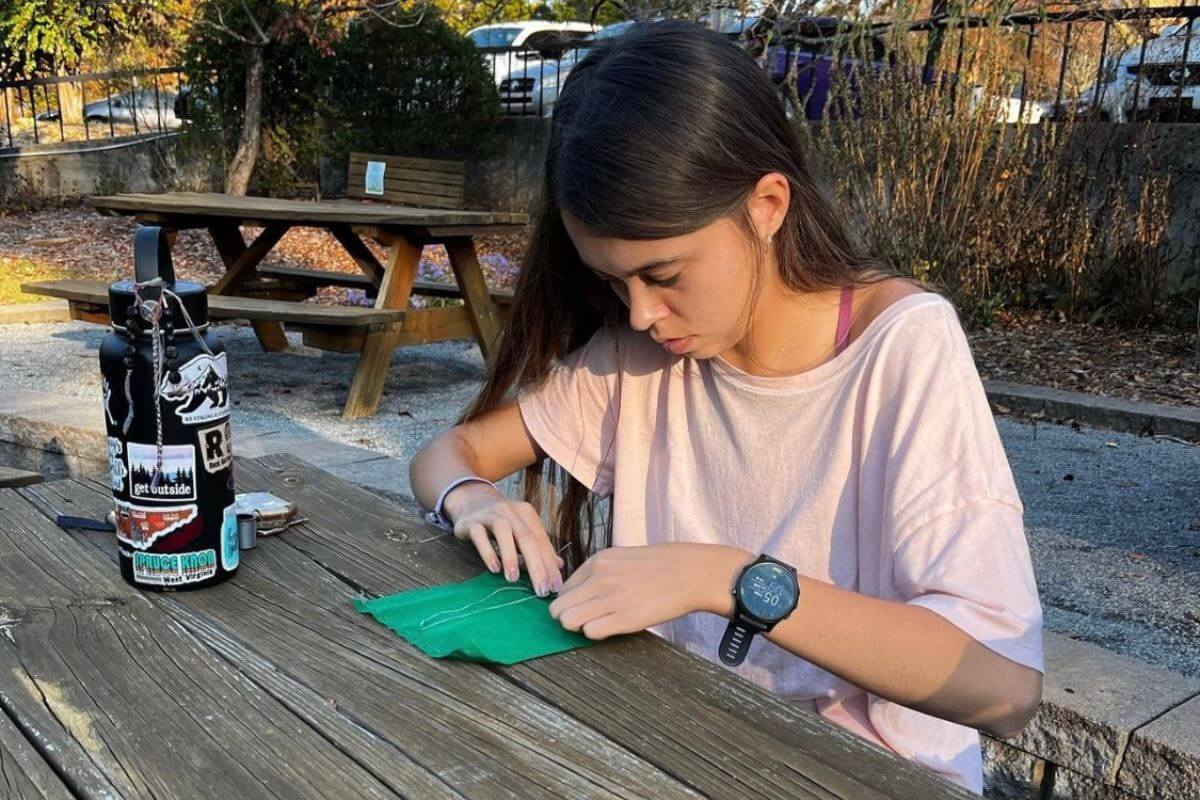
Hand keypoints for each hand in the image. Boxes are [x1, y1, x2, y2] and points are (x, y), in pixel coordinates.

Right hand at [445, 483, 564, 595]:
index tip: (555, 588)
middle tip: (542, 590)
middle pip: (527, 538)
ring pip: (503, 531)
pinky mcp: (470, 522)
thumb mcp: (520, 529)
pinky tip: (494, 569)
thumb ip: (538, 546)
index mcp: (526, 514)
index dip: (550, 565)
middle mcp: (510, 511)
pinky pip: (479, 535)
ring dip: (510, 556)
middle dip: (537, 566)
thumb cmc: (501, 520)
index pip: (541, 542)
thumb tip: (559, 565)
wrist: (470, 499)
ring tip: (514, 579)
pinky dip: (487, 552)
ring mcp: (489, 515)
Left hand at [547, 543, 752, 639]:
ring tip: (597, 624)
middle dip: (567, 617)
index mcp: (598, 561)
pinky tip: (611, 627)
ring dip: (578, 627)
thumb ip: (598, 573)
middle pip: (559, 607)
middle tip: (585, 620)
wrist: (689, 573)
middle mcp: (599, 578)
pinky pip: (591, 632)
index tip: (584, 607)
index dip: (571, 602)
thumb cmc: (658, 567)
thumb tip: (577, 595)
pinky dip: (596, 634)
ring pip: (568, 621)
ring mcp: (611, 598)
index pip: (564, 589)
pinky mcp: (625, 618)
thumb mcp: (622, 558)